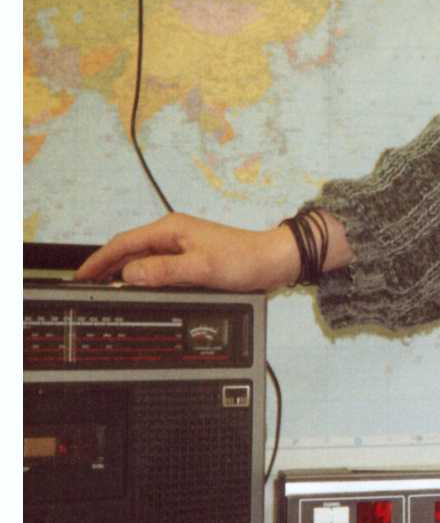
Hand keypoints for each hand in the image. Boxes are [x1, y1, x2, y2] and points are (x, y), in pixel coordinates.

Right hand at [74, 212, 304, 292]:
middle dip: (106, 268)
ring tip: (108, 292)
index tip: (81, 276)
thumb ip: (164, 271)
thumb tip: (130, 275)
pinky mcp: (191, 260)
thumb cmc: (245, 260)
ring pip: (143, 261)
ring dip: (124, 275)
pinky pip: (158, 269)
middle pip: (129, 251)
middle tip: (88, 288)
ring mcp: (182, 248)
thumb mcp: (201, 268)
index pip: (123, 243)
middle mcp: (173, 235)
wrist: (275, 261)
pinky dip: (144, 280)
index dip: (99, 261)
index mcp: (170, 230)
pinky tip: (141, 292)